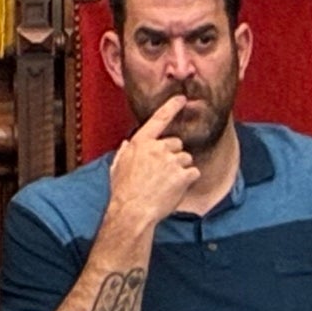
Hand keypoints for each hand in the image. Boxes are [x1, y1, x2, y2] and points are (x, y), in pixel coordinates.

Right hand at [105, 95, 200, 233]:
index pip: (159, 119)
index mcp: (141, 143)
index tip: (181, 99)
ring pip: (186, 158)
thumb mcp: (117, 167)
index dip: (171, 107)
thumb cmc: (123, 191)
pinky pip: (193, 173)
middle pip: (176, 143)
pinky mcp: (183, 175)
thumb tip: (127, 144)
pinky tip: (176, 189)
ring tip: (167, 184)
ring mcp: (172, 161)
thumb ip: (124, 153)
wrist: (133, 211)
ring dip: (181, 169)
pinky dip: (188, 180)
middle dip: (173, 155)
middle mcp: (158, 148)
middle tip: (163, 173)